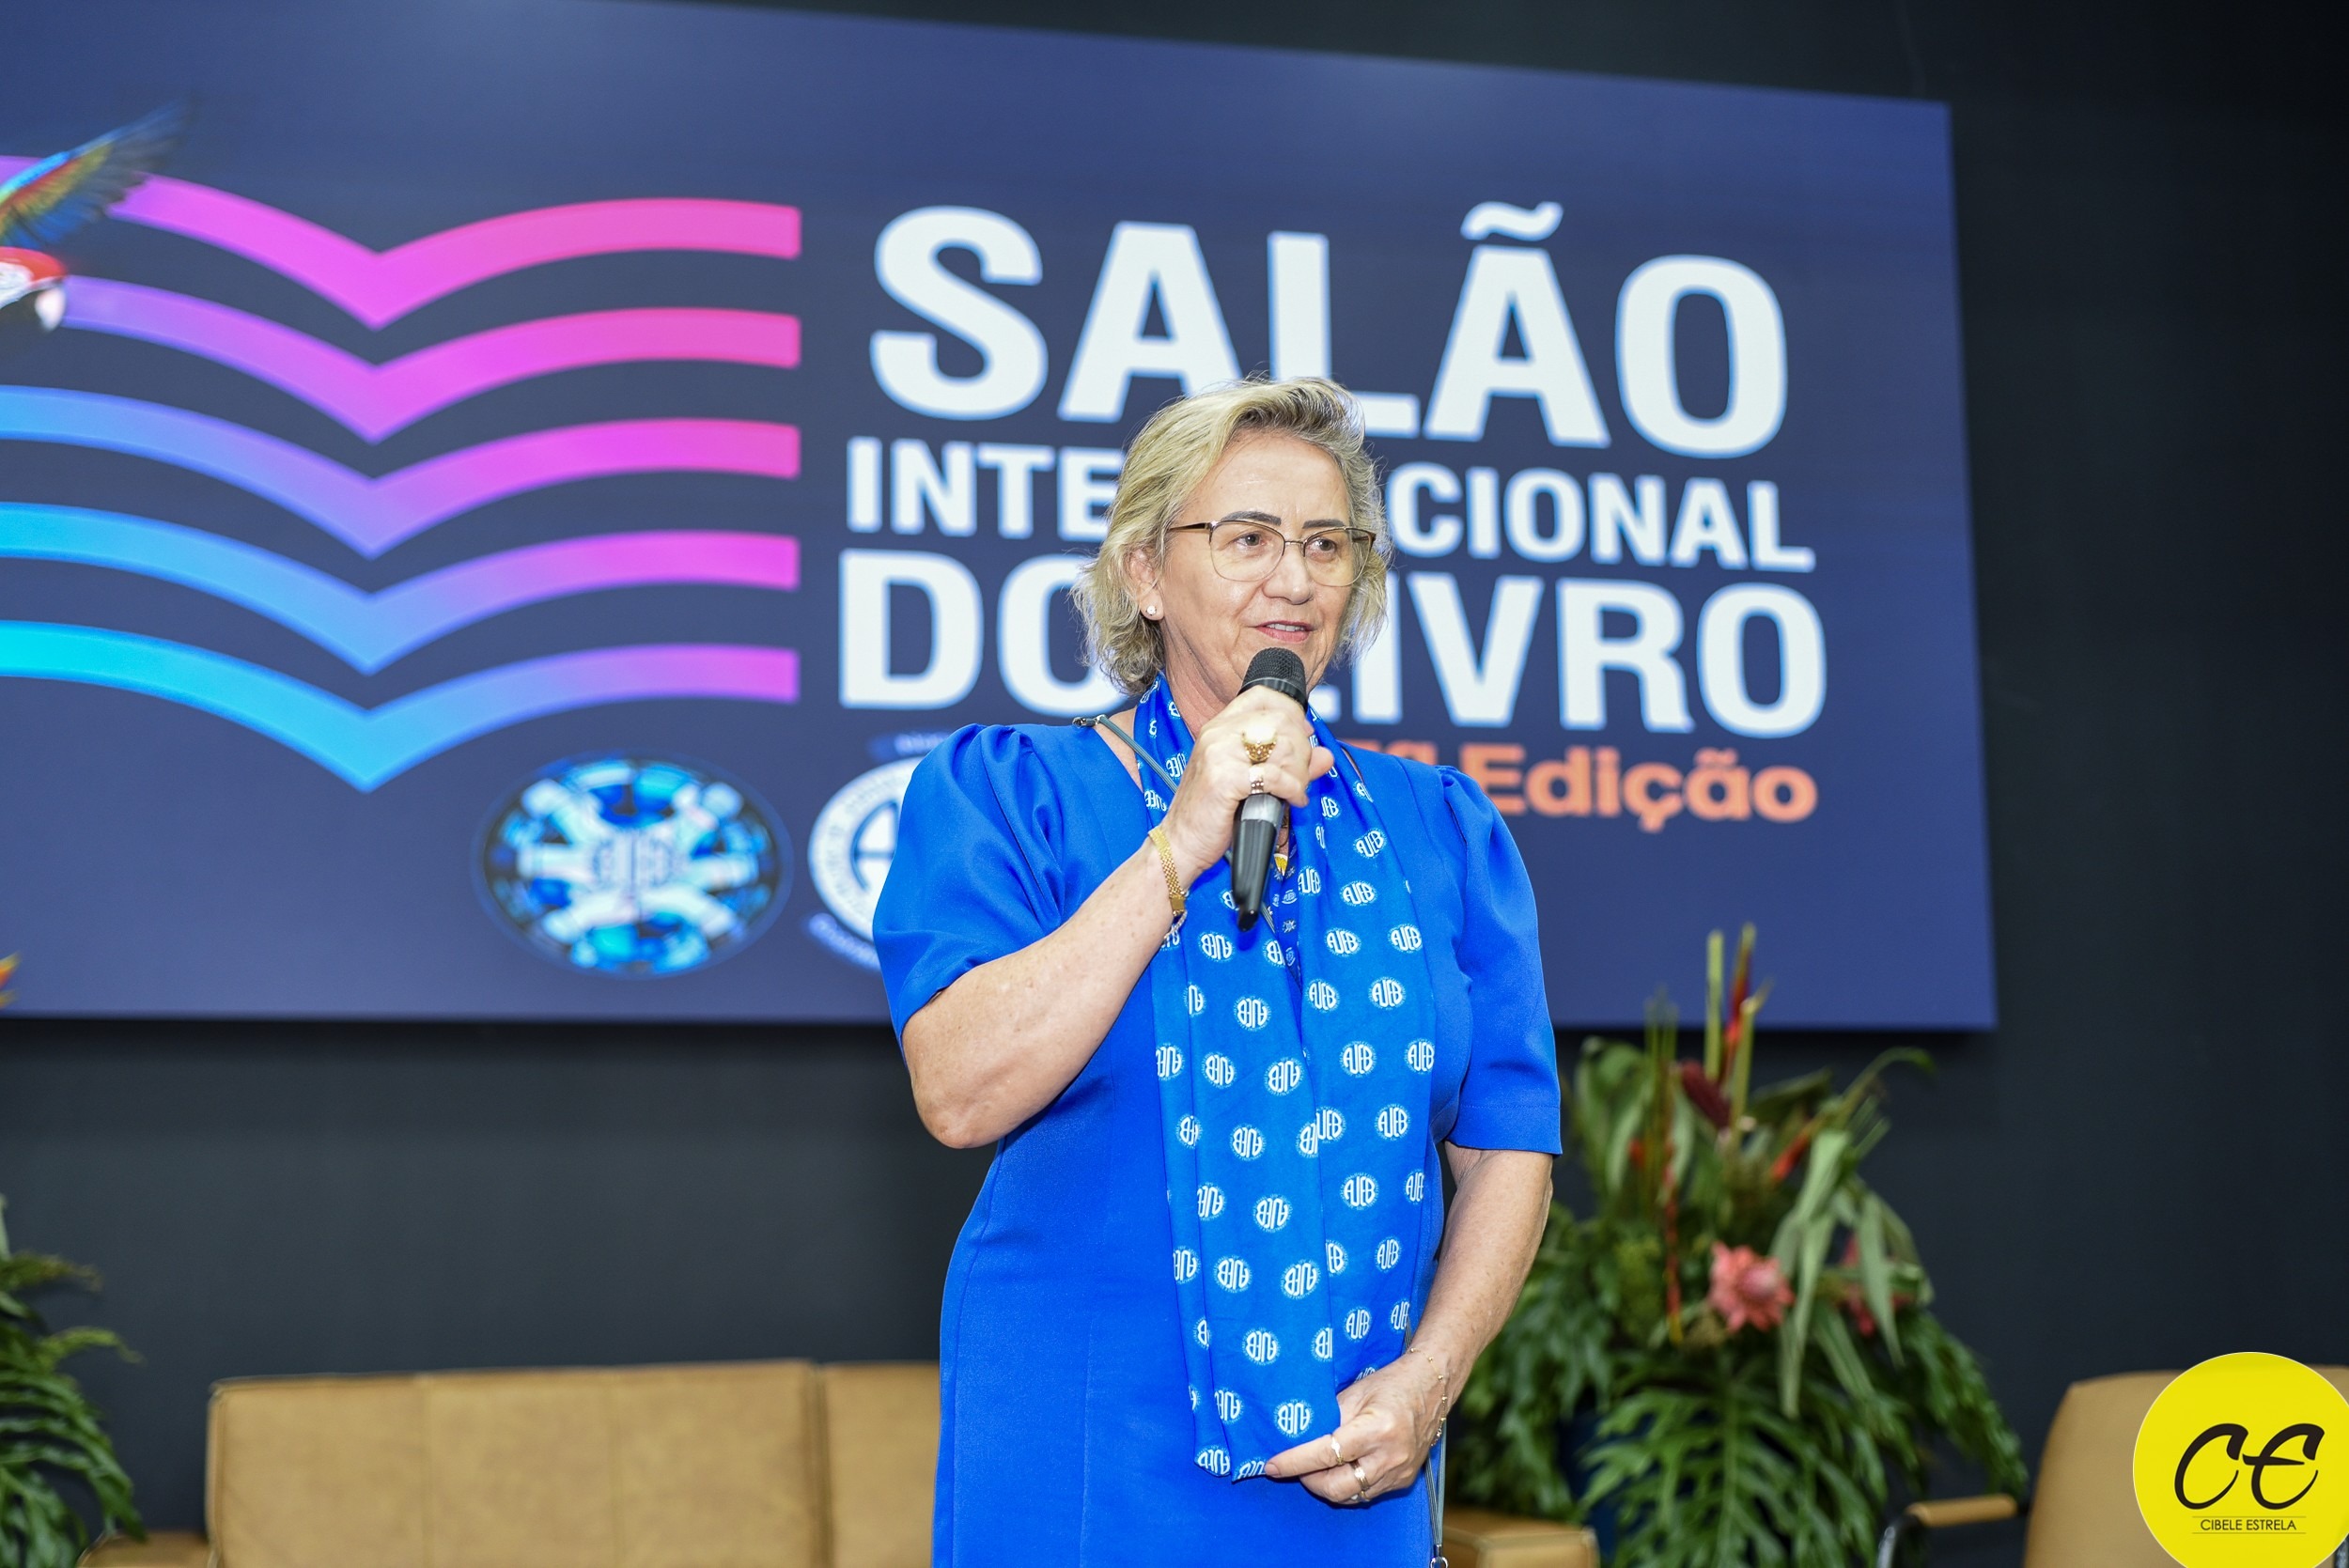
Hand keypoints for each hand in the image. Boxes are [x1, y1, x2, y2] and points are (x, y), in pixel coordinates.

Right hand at [1158, 686, 1333, 883]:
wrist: (1181, 843)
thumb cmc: (1212, 814)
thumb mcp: (1250, 782)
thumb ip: (1288, 764)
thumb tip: (1326, 755)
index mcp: (1218, 728)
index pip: (1263, 696)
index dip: (1292, 711)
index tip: (1304, 734)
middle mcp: (1217, 734)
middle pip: (1281, 720)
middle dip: (1302, 749)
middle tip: (1300, 774)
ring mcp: (1219, 754)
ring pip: (1282, 745)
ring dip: (1300, 771)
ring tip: (1296, 789)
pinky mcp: (1225, 779)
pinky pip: (1275, 776)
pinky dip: (1293, 789)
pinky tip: (1293, 800)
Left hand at [1262, 1349, 1448, 1506]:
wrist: (1432, 1387)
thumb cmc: (1390, 1384)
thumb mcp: (1355, 1393)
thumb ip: (1328, 1418)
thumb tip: (1297, 1439)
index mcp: (1377, 1430)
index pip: (1326, 1454)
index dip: (1295, 1462)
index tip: (1272, 1465)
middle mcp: (1390, 1457)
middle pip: (1337, 1487)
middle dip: (1309, 1480)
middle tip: (1294, 1466)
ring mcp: (1399, 1473)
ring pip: (1350, 1495)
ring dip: (1327, 1485)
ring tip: (1315, 1468)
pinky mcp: (1403, 1481)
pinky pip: (1366, 1493)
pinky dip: (1348, 1485)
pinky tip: (1340, 1469)